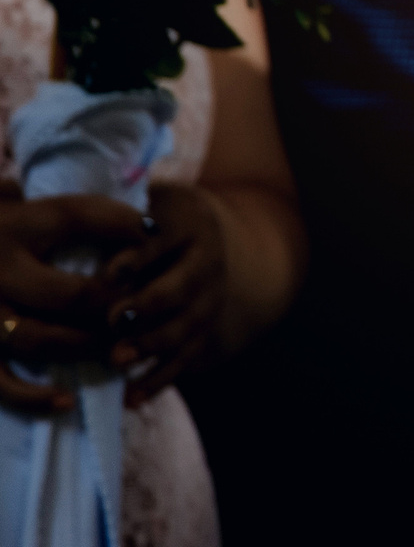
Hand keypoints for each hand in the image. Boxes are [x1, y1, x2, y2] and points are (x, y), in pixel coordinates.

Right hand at [0, 193, 152, 411]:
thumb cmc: (11, 232)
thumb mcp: (36, 210)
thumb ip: (86, 216)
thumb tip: (153, 227)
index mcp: (16, 227)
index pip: (78, 218)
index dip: (123, 224)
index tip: (155, 231)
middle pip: (70, 294)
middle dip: (115, 305)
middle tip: (142, 309)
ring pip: (38, 339)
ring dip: (85, 347)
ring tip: (117, 348)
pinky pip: (1, 382)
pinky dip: (32, 397)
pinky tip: (67, 400)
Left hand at [99, 184, 224, 404]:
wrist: (203, 242)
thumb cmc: (152, 220)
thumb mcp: (144, 200)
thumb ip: (109, 209)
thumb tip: (28, 194)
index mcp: (189, 225)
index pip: (163, 241)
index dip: (136, 258)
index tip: (108, 273)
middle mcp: (206, 263)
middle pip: (180, 288)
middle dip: (147, 306)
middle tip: (113, 320)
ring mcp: (209, 301)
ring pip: (184, 328)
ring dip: (151, 345)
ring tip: (116, 359)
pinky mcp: (203, 333)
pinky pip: (185, 361)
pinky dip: (159, 380)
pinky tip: (131, 396)